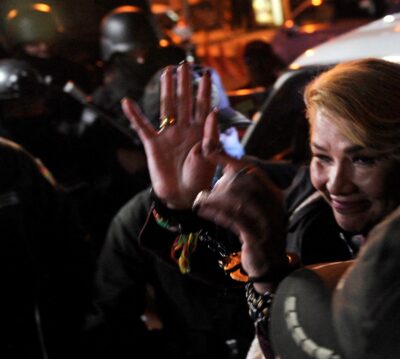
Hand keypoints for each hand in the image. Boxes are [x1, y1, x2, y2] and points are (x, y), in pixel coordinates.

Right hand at [122, 63, 216, 208]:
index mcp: (200, 131)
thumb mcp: (209, 155)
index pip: (203, 105)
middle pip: (184, 101)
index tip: (207, 72)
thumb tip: (213, 111)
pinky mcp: (153, 144)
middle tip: (184, 64)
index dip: (204, 89)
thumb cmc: (200, 177)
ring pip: (167, 107)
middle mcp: (185, 129)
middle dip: (184, 82)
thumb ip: (210, 134)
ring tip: (166, 72)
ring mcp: (169, 135)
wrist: (183, 195)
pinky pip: (142, 126)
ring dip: (166, 89)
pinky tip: (127, 101)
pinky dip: (134, 114)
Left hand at [192, 162, 287, 281]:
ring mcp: (267, 221)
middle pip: (246, 183)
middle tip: (206, 191)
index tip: (210, 152)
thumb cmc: (258, 236)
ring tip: (200, 200)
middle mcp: (274, 205)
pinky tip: (203, 210)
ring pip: (239, 201)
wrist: (270, 266)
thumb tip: (224, 173)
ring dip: (216, 199)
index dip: (231, 160)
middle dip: (222, 184)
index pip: (253, 171)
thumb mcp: (255, 211)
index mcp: (274, 195)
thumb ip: (244, 193)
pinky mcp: (257, 236)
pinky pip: (234, 220)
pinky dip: (217, 213)